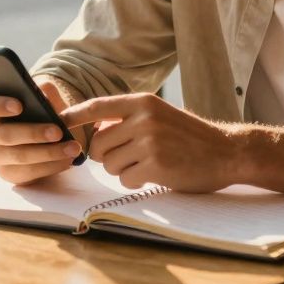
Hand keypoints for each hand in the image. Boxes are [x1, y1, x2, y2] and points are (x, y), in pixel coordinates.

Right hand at [0, 80, 81, 184]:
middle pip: (4, 135)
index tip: (20, 106)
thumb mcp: (41, 95)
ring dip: (49, 153)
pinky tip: (67, 160)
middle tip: (57, 131)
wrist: (43, 133)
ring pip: (19, 156)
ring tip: (72, 147)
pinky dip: (50, 167)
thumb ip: (42, 89)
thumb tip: (43, 90)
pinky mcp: (7, 173)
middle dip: (33, 133)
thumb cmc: (37, 109)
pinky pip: (28, 173)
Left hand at [59, 93, 240, 192]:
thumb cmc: (189, 137)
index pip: (97, 107)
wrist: (225, 152)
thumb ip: (129, 118)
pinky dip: (135, 181)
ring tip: (146, 164)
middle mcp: (143, 118)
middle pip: (99, 143)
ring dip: (122, 170)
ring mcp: (149, 142)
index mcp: (142, 102)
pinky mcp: (156, 165)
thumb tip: (92, 125)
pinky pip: (126, 178)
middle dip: (106, 156)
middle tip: (128, 158)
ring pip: (110, 163)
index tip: (58, 122)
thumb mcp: (159, 115)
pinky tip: (155, 174)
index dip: (74, 116)